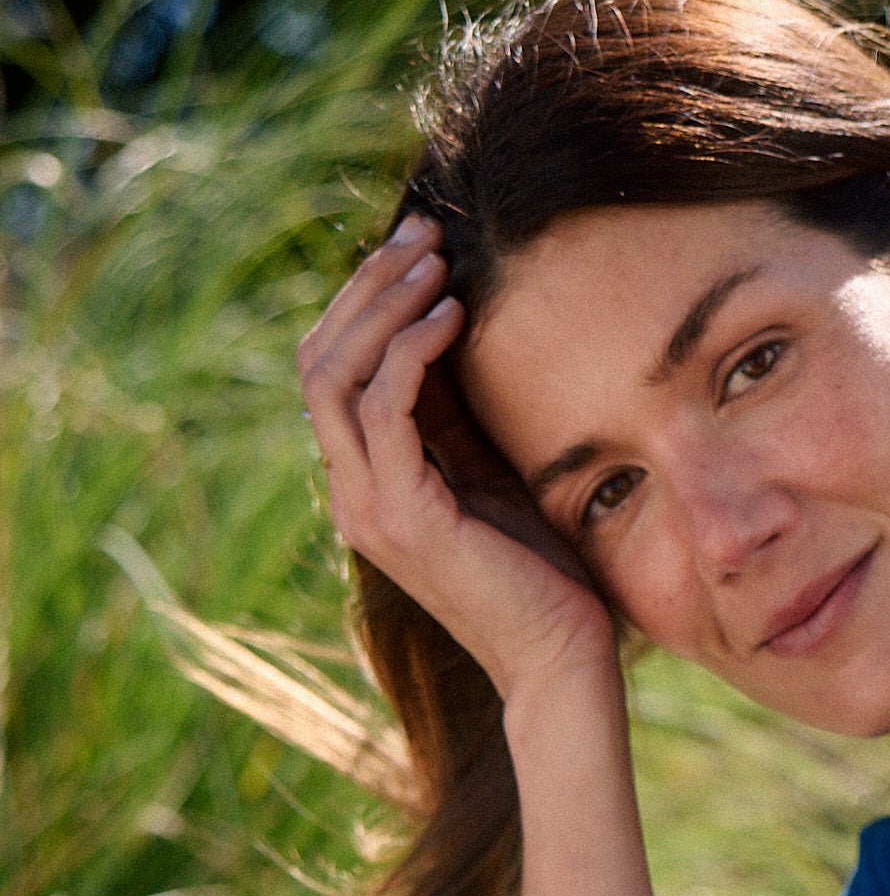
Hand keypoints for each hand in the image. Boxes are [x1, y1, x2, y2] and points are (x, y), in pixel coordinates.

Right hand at [298, 218, 618, 709]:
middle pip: (319, 359)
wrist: (564, 662)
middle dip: (367, 286)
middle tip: (421, 233)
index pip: (332, 368)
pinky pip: (384, 408)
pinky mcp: (405, 517)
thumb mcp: (491, 472)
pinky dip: (414, 351)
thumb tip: (450, 319)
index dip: (366, 300)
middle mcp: (353, 493)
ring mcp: (369, 507)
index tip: (418, 248)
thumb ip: (456, 414)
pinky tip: (455, 317)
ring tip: (437, 262)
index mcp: (367, 482)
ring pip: (336, 374)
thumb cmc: (545, 574)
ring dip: (384, 305)